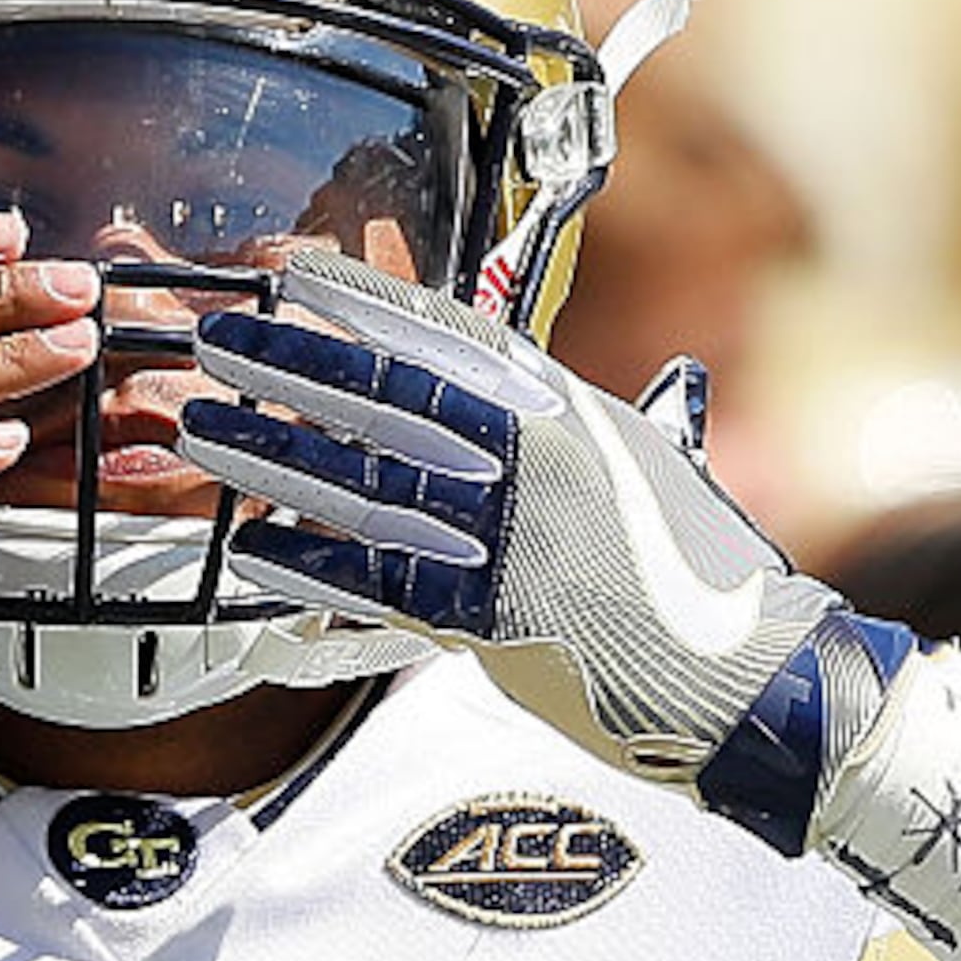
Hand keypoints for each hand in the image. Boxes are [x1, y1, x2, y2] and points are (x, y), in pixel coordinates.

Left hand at [176, 251, 860, 793]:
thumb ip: (635, 430)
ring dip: (272, 455)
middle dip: (292, 367)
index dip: (367, 303)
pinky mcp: (495, 619)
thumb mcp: (668, 477)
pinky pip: (377, 581)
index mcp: (576, 413)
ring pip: (363, 484)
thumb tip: (665, 388)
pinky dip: (309, 561)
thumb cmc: (716, 582)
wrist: (756, 682)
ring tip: (204, 430)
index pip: (454, 336)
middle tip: (217, 344)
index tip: (296, 279)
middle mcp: (540, 461)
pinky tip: (251, 542)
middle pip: (388, 400)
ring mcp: (514, 539)